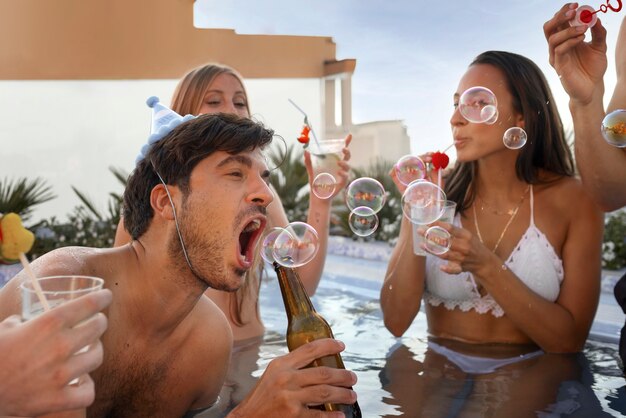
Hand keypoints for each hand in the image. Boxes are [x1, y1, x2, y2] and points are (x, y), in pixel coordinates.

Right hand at [0, 289, 111, 415]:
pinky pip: (88, 392)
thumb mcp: (6, 329)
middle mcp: (59, 347)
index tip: (107, 296)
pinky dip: (86, 387)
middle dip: (99, 322)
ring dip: (94, 352)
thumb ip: (24, 320)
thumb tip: (30, 319)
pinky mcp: (58, 399)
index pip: (88, 305)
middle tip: (96, 323)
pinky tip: (81, 382)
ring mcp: (60, 374)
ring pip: (97, 357)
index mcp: (47, 324)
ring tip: (88, 351)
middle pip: (98, 327)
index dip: (101, 298)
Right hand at [230, 338, 357, 417]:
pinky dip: (332, 416)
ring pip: (325, 393)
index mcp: (281, 365)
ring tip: (352, 395)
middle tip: (353, 378)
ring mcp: (289, 398)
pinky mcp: (292, 416)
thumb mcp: (272, 375)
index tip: (342, 345)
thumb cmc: (261, 398)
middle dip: (343, 375)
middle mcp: (285, 379)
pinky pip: (319, 416)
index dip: (329, 345)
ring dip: (343, 394)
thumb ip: (291, 368)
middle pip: (323, 373)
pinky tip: (340, 415)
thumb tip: (318, 363)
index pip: (309, 349)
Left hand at [305, 134, 351, 199]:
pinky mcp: (342, 183)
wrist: (317, 196)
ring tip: (339, 163)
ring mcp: (342, 175)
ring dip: (345, 163)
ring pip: (348, 167)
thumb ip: (308, 161)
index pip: (341, 151)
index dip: (346, 143)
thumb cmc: (316, 183)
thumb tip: (305, 151)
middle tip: (343, 149)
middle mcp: (339, 167)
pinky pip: (346, 177)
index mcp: (334, 162)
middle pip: (347, 157)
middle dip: (347, 151)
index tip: (349, 135)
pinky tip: (339, 173)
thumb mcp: (311, 171)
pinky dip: (343, 174)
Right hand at [388, 152, 439, 194]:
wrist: (424, 210)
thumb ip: (437, 176)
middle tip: (430, 158)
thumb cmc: (432, 199)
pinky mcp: (399, 184)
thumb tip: (436, 165)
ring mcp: (406, 178)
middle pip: (414, 160)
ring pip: (404, 164)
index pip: (423, 160)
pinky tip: (399, 167)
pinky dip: (394, 169)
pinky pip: (394, 174)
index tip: (434, 154)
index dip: (427, 155)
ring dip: (411, 160)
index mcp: (423, 172)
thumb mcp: (438, 186)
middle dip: (422, 156)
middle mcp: (414, 174)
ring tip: (420, 162)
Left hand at [422, 221, 493, 276]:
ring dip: (432, 250)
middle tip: (420, 231)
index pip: (450, 228)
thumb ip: (455, 231)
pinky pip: (454, 269)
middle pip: (445, 241)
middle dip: (431, 235)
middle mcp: (464, 246)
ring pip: (445, 254)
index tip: (428, 223)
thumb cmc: (473, 246)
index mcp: (466, 236)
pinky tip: (441, 267)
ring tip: (421, 244)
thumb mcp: (468, 235)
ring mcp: (462, 258)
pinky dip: (448, 269)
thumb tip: (438, 224)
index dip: (438, 225)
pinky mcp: (461, 267)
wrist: (484, 262)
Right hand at [544, 2, 607, 104]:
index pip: (557, 22)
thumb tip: (596, 18)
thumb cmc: (592, 68)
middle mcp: (557, 48)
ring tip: (584, 29)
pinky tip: (582, 38)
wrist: (592, 88)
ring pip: (553, 39)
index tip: (576, 4)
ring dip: (568, 30)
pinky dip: (570, 41)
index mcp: (564, 41)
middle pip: (548, 28)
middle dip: (560, 17)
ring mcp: (556, 58)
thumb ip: (598, 32)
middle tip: (574, 10)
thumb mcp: (599, 46)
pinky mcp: (559, 67)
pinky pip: (560, 51)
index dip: (564, 11)